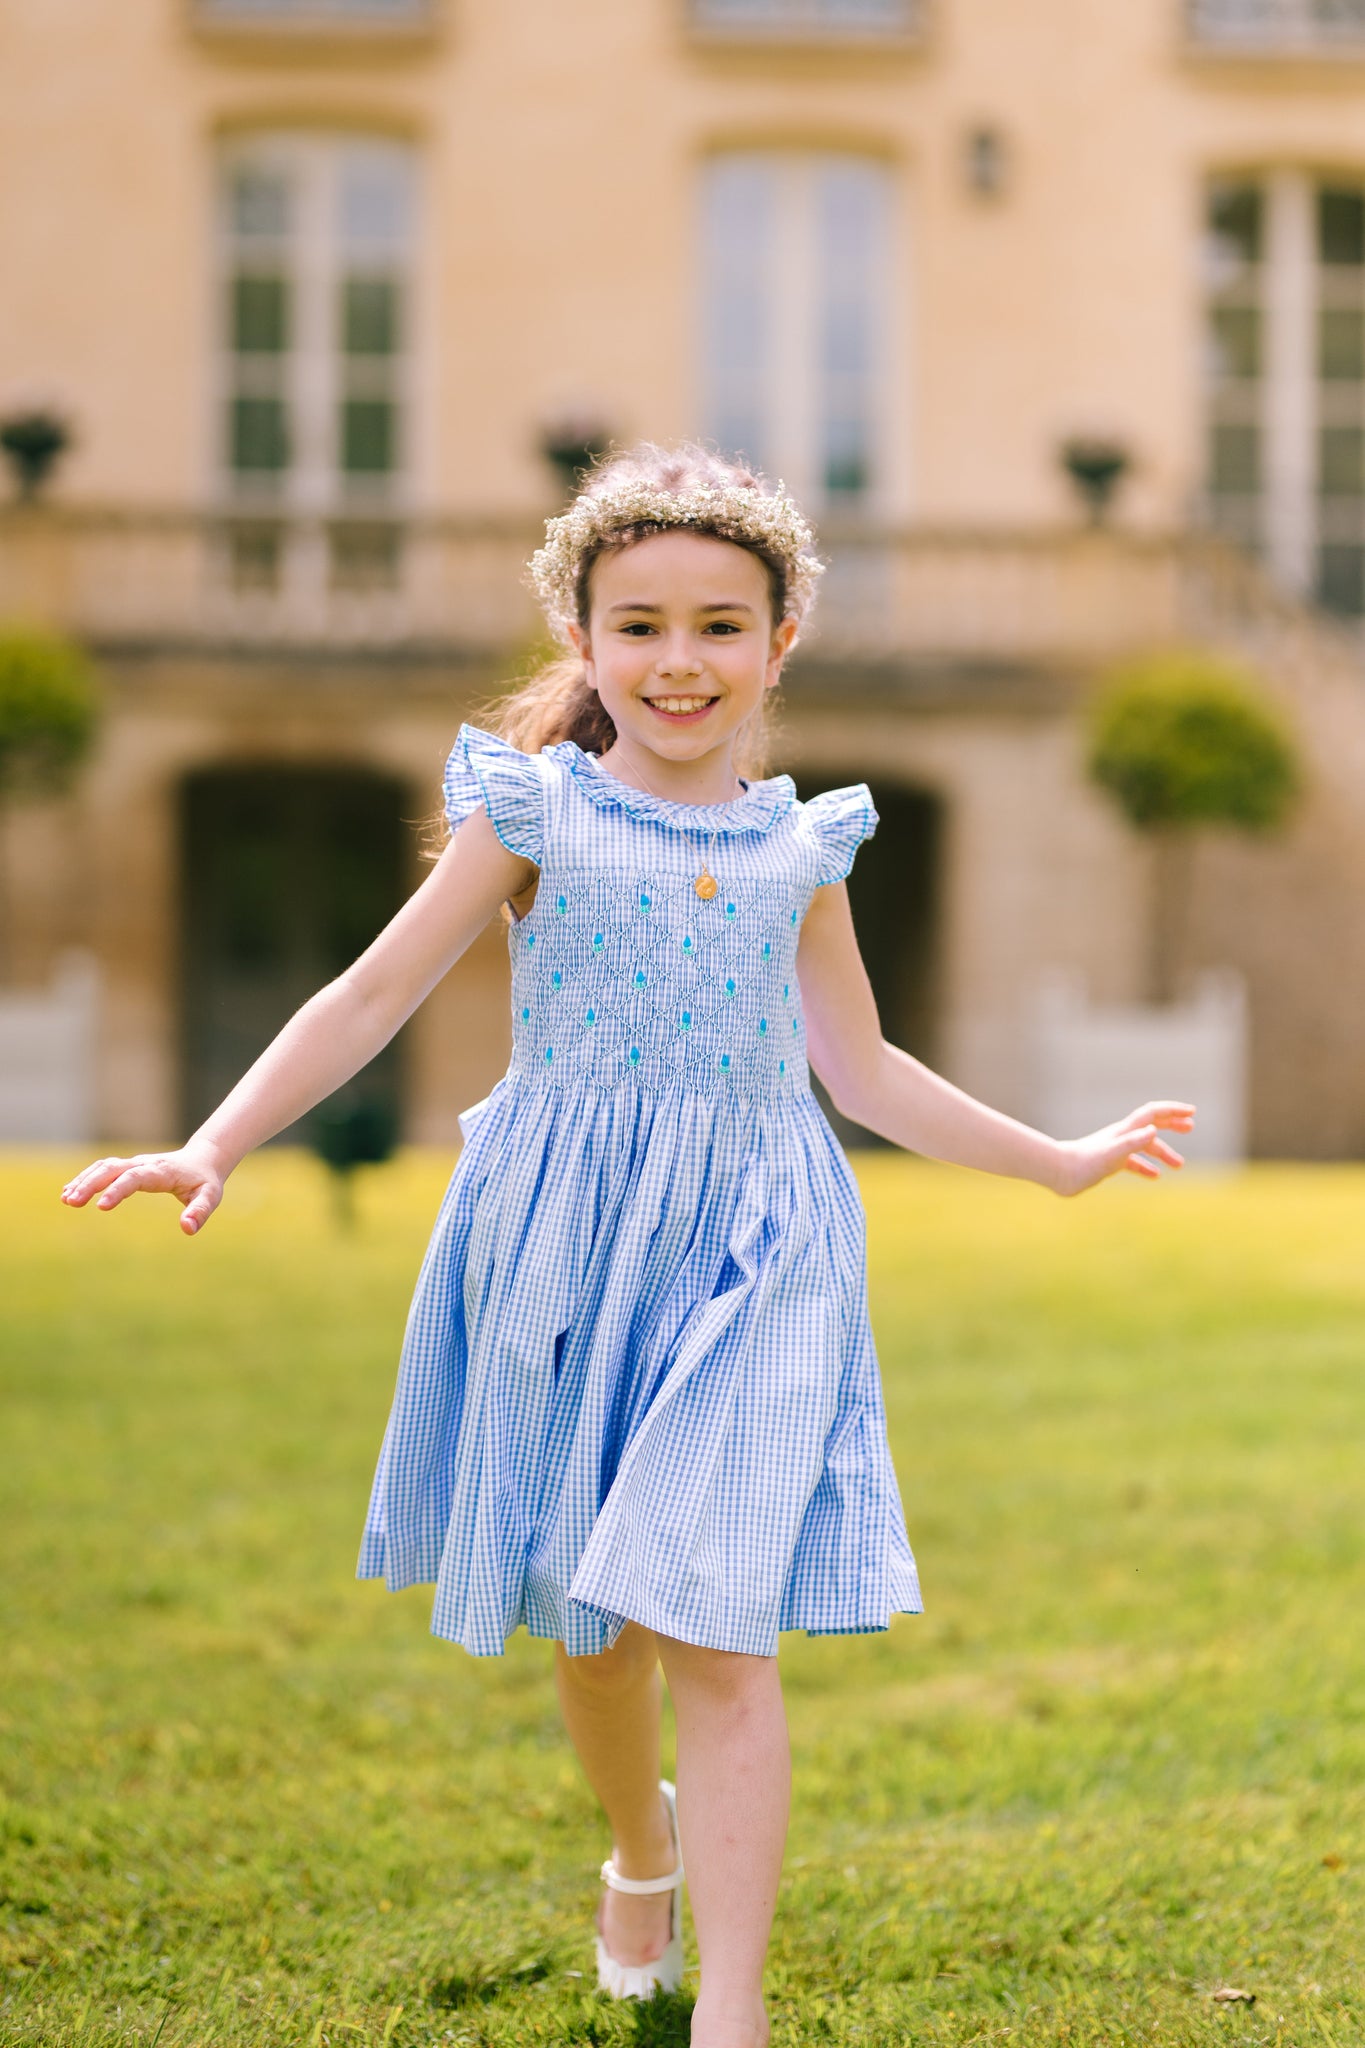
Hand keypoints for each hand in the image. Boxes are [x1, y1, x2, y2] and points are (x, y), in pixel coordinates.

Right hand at [59, 1142, 227, 1235]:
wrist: (202, 1160)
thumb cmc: (205, 1181)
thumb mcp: (210, 1196)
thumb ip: (200, 1212)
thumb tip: (188, 1229)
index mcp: (161, 1171)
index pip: (135, 1178)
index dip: (117, 1190)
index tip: (101, 1206)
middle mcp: (143, 1164)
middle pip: (112, 1169)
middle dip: (91, 1184)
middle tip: (71, 1201)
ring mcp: (134, 1164)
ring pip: (104, 1167)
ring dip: (84, 1180)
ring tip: (66, 1199)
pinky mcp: (128, 1167)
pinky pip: (103, 1169)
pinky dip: (86, 1178)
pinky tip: (70, 1193)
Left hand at [1050, 1100, 1195, 1197]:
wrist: (1059, 1172)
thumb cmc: (1084, 1163)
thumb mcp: (1113, 1154)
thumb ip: (1133, 1142)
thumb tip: (1155, 1131)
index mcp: (1125, 1130)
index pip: (1153, 1113)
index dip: (1173, 1110)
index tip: (1192, 1112)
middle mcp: (1121, 1136)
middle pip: (1151, 1125)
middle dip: (1172, 1124)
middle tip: (1191, 1127)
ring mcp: (1115, 1148)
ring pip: (1145, 1146)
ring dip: (1163, 1152)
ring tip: (1180, 1165)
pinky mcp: (1109, 1162)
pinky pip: (1133, 1163)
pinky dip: (1146, 1167)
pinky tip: (1155, 1177)